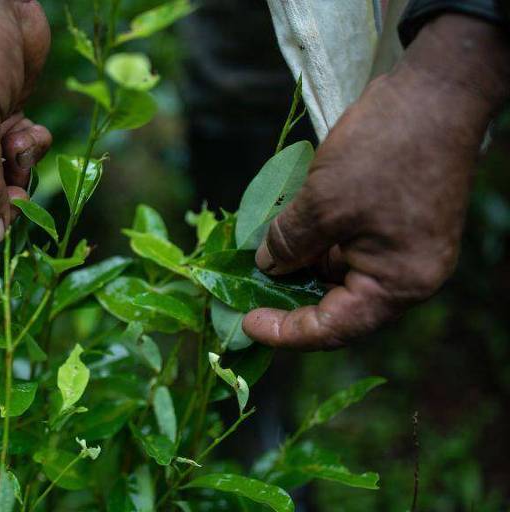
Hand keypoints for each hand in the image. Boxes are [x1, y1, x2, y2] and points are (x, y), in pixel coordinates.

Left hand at [243, 14, 509, 349]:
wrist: (436, 92)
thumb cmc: (384, 151)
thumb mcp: (323, 202)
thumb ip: (292, 242)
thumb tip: (268, 267)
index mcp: (398, 284)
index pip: (335, 328)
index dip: (286, 332)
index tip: (246, 324)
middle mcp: (406, 276)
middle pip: (340, 306)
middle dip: (292, 301)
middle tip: (248, 297)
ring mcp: (404, 250)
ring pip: (341, 275)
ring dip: (302, 270)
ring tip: (261, 263)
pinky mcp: (396, 225)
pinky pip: (350, 248)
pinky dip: (318, 246)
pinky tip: (288, 235)